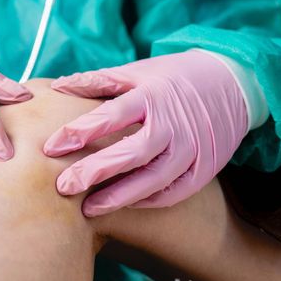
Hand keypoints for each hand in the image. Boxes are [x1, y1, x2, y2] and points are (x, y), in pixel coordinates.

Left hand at [44, 50, 247, 215]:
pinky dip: (148, 200)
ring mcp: (192, 149)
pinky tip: (123, 204)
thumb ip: (96, 81)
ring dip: (119, 196)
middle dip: (95, 171)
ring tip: (87, 209)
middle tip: (63, 187)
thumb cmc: (172, 77)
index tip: (50, 148)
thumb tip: (56, 87)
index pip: (111, 115)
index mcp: (152, 95)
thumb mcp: (137, 71)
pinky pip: (174, 191)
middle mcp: (173, 124)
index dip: (80, 132)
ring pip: (153, 179)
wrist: (230, 83)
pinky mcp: (204, 168)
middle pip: (131, 152)